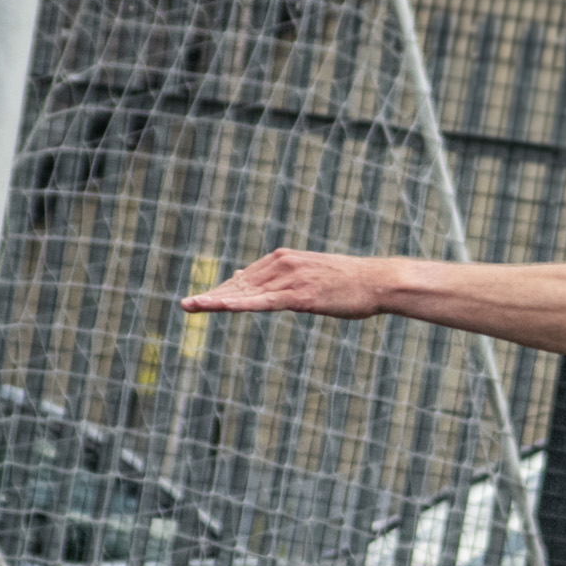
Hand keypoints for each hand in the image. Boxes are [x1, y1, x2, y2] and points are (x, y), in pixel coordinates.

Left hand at [181, 250, 388, 318]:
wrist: (378, 281)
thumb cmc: (350, 283)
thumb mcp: (314, 276)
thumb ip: (288, 280)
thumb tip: (268, 285)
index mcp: (284, 258)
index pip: (246, 276)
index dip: (223, 290)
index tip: (203, 301)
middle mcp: (283, 264)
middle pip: (240, 283)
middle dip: (212, 295)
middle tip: (186, 305)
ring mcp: (290, 279)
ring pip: (246, 292)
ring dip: (216, 300)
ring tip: (191, 306)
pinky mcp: (300, 295)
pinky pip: (263, 302)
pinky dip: (240, 304)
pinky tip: (221, 307)